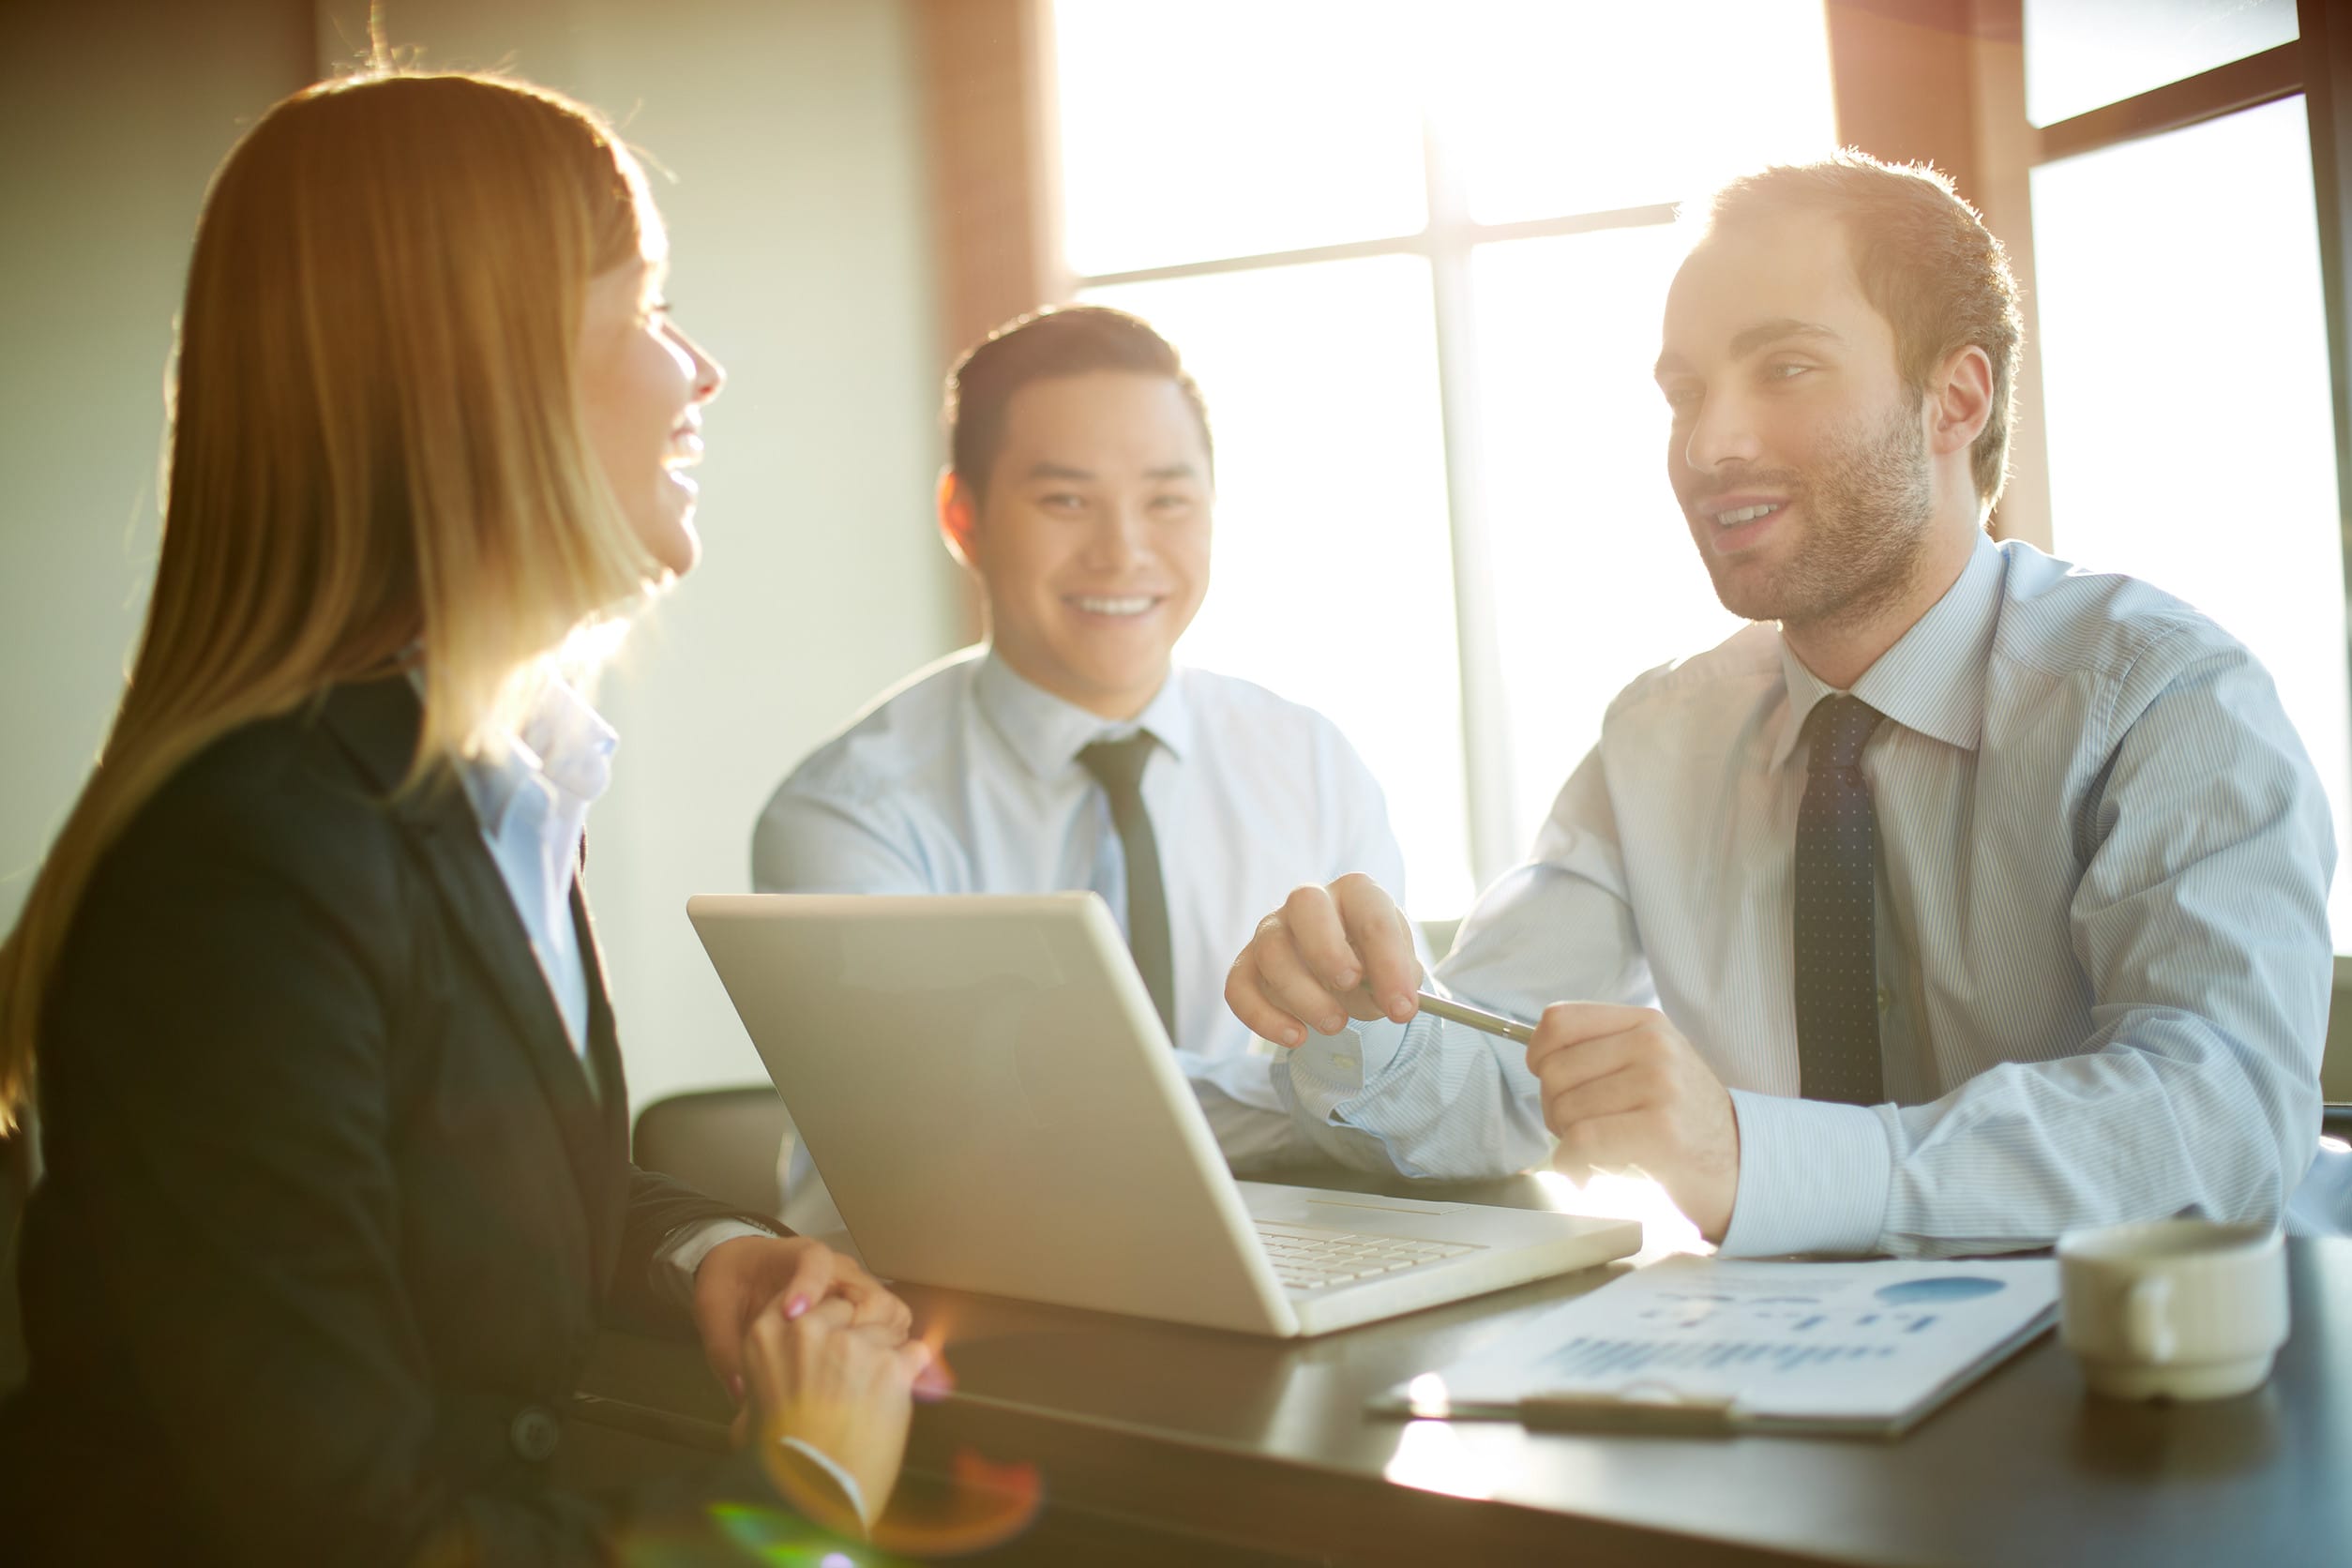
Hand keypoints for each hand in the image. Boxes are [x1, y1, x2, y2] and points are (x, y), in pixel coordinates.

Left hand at [694, 1235, 912, 1401]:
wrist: (741, 1274)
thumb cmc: (730, 1287)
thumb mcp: (714, 1312)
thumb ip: (723, 1348)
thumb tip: (741, 1392)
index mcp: (797, 1257)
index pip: (815, 1261)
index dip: (809, 1286)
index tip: (793, 1316)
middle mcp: (835, 1270)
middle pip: (868, 1290)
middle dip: (859, 1327)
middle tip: (840, 1363)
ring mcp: (853, 1290)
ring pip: (885, 1309)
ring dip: (878, 1343)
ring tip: (856, 1377)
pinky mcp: (860, 1311)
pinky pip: (886, 1325)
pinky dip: (883, 1349)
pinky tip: (866, 1378)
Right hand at [741, 1297, 931, 1533]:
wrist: (809, 1499)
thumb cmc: (779, 1462)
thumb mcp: (752, 1409)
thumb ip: (771, 1378)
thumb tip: (774, 1382)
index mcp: (768, 1334)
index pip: (809, 1300)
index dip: (826, 1326)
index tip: (828, 1348)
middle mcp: (808, 1329)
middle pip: (850, 1310)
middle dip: (857, 1338)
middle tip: (849, 1384)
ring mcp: (852, 1345)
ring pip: (886, 1330)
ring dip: (885, 1359)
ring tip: (868, 1403)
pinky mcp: (891, 1365)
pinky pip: (915, 1352)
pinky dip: (912, 1374)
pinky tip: (893, 1402)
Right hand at [1224, 874, 1422, 1046]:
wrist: (1344, 977)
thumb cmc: (1372, 966)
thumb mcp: (1396, 971)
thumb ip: (1399, 981)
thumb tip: (1397, 1002)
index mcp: (1355, 893)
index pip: (1371, 914)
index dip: (1389, 962)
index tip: (1402, 1007)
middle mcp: (1309, 903)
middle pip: (1304, 904)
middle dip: (1328, 949)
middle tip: (1351, 985)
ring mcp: (1272, 930)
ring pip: (1272, 950)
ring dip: (1303, 995)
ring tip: (1334, 1024)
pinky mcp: (1247, 965)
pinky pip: (1238, 987)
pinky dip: (1264, 1018)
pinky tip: (1295, 1037)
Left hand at [1526, 1003, 1741, 1240]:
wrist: (1744, 1166)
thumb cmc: (1686, 1122)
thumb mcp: (1652, 1065)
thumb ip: (1602, 1051)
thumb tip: (1537, 1058)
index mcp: (1646, 1024)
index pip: (1559, 1021)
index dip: (1538, 1054)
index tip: (1546, 1079)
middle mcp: (1654, 1046)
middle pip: (1555, 1072)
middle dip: (1554, 1111)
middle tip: (1583, 1133)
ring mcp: (1660, 1086)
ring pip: (1566, 1110)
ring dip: (1568, 1142)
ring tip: (1599, 1152)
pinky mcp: (1661, 1131)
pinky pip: (1582, 1142)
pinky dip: (1572, 1165)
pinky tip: (1587, 1173)